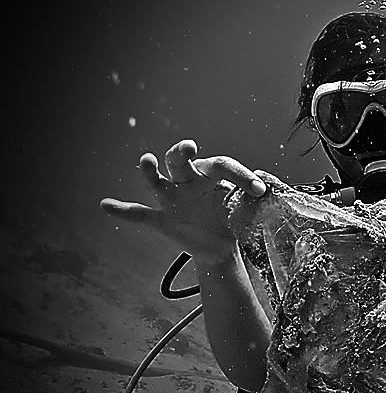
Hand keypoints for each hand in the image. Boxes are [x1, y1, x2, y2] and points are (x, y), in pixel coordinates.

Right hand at [100, 140, 265, 263]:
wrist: (218, 245)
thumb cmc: (231, 218)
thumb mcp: (247, 212)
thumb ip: (255, 204)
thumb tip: (272, 197)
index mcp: (211, 175)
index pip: (223, 165)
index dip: (241, 175)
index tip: (259, 191)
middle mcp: (188, 180)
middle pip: (180, 160)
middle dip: (182, 152)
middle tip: (190, 146)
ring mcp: (171, 198)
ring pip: (157, 180)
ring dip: (149, 170)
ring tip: (147, 161)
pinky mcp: (160, 218)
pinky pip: (139, 214)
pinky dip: (122, 210)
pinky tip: (106, 205)